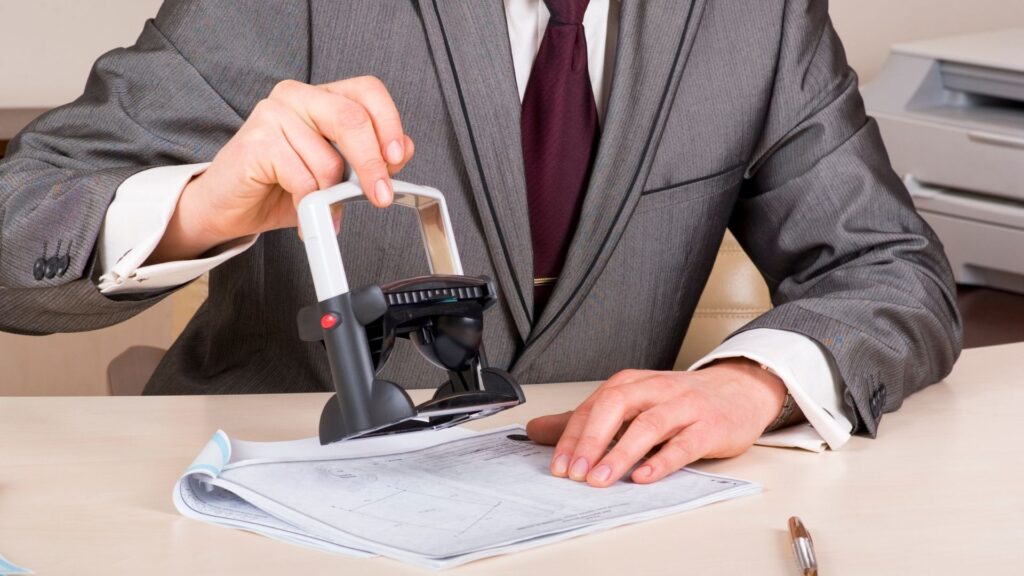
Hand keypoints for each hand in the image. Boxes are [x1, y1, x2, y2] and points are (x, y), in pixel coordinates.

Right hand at [149, 76, 414, 262]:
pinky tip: (300, 211)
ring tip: (319, 208)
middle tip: (380, 196)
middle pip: (352, 119)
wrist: (230, 206)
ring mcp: (273, 114)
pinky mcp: (256, 141)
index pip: (368, 92)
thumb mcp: (336, 175)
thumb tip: (402, 150)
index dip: (389, 124)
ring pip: (328, 158)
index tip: (396, 159)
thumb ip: (370, 158)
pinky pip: (302, 178)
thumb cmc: (281, 186)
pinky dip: (308, 204)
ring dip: (331, 195)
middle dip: (372, 165)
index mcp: (322, 97)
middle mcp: (298, 97)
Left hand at [525, 359, 786, 486]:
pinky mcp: (709, 427)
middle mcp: (655, 390)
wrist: (739, 391)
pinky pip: (683, 444)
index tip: (558, 465)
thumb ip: (586, 419)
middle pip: (616, 407)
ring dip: (621, 453)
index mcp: (631, 383)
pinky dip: (662, 461)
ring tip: (601, 478)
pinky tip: (643, 476)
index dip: (573, 436)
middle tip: (574, 471)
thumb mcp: (632, 403)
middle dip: (591, 440)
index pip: (593, 406)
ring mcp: (684, 407)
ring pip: (648, 425)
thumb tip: (537, 431)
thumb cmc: (680, 400)